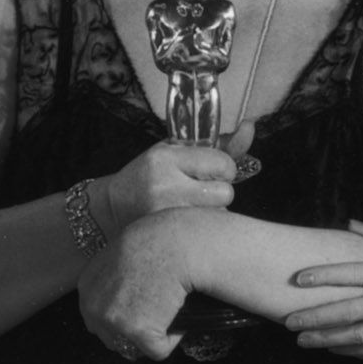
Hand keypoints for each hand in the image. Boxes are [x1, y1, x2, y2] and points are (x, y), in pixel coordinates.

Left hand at [80, 213, 197, 360]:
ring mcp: (115, 322)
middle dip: (133, 334)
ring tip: (168, 314)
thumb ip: (111, 275)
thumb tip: (124, 294)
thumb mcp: (120, 253)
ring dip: (151, 336)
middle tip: (157, 317)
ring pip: (134, 346)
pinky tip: (179, 317)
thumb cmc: (156, 240)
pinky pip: (158, 350)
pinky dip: (172, 339)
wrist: (174, 243)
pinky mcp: (139, 334)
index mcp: (87, 287)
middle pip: (112, 338)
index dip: (121, 318)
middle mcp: (94, 308)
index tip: (140, 311)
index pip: (98, 318)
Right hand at [95, 140, 237, 233]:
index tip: (208, 171)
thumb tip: (250, 127)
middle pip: (226, 193)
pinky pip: (205, 232)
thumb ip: (217, 144)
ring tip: (187, 206)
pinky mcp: (165, 235)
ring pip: (219, 214)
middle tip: (198, 190)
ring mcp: (165, 214)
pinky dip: (201, 227)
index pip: (223, 163)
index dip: (222, 169)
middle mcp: (165, 185)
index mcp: (166, 158)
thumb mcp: (177, 151)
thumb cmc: (149, 176)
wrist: (112, 208)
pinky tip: (184, 222)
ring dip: (211, 211)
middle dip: (218, 192)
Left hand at [287, 220, 362, 363]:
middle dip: (315, 317)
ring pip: (359, 334)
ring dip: (328, 339)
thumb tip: (352, 223)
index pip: (352, 273)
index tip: (298, 279)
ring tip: (304, 342)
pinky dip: (354, 349)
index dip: (323, 276)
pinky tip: (335, 349)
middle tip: (288, 321)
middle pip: (348, 311)